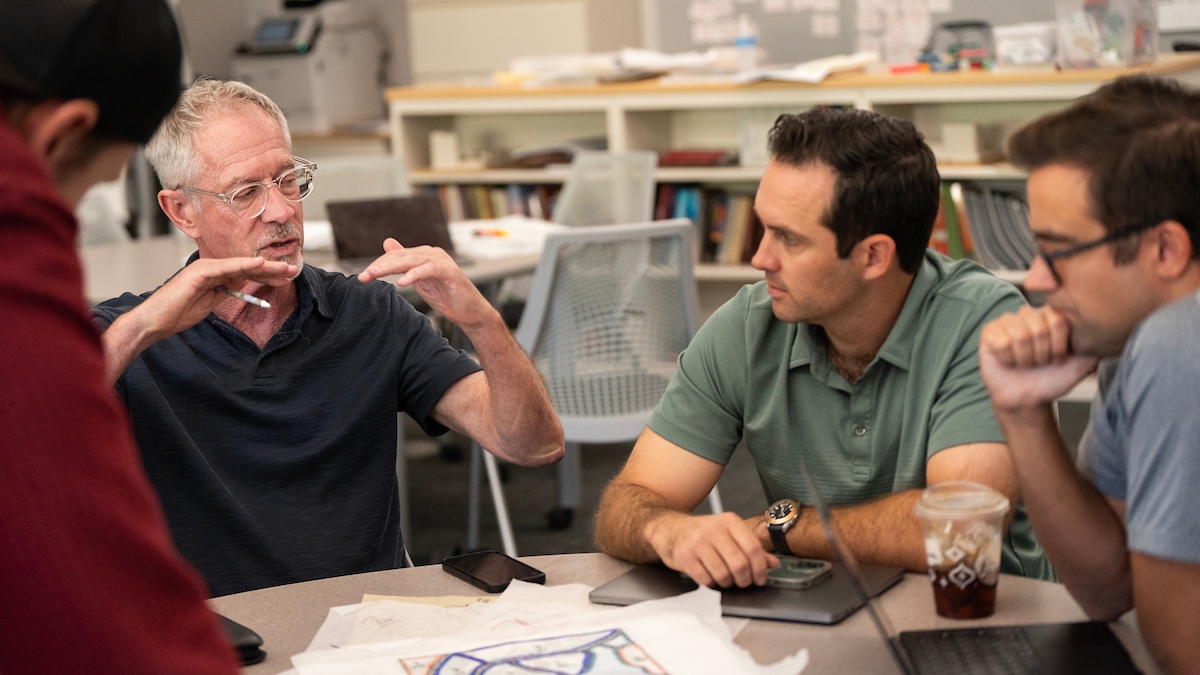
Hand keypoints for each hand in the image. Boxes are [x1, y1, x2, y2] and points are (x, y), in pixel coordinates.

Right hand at [132, 256, 296, 340]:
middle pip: (247, 266)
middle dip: (271, 269)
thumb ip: (227, 291)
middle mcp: (211, 267)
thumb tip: (245, 285)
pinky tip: (259, 264)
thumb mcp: (212, 302)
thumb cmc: (179, 312)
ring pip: (240, 265)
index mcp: (214, 274)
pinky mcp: (198, 273)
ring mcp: (204, 268)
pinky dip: (242, 265)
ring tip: (284, 268)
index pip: (246, 272)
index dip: (267, 274)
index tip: (286, 277)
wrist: (156, 321)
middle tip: (293, 270)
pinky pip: (225, 268)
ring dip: (264, 266)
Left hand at [358, 239, 495, 329]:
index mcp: (424, 255)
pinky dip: (414, 274)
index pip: (396, 256)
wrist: (470, 312)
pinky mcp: (449, 272)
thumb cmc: (447, 297)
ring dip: (391, 268)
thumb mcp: (419, 279)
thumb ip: (405, 263)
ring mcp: (441, 261)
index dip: (379, 264)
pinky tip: (401, 282)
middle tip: (364, 276)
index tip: (363, 276)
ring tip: (375, 275)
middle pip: (401, 256)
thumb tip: (387, 243)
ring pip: (411, 260)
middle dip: (380, 266)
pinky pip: (428, 269)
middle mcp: (432, 254)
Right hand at [645, 511, 778, 587]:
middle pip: (740, 564)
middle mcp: (714, 529)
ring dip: (727, 583)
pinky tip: (710, 577)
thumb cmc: (701, 532)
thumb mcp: (728, 534)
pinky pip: (706, 579)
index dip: (760, 568)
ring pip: (723, 574)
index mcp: (729, 521)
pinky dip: (711, 584)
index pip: (753, 547)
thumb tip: (773, 563)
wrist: (668, 528)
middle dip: (745, 580)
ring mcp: (698, 542)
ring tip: (725, 579)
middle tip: (743, 582)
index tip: (760, 578)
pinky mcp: (685, 556)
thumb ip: (751, 547)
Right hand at [979, 305, 1097, 412]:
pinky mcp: (989, 332)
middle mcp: (1028, 314)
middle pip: (1039, 328)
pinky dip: (1008, 358)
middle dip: (1041, 354)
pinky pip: (1001, 342)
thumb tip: (1110, 332)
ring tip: (1024, 363)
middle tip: (1038, 362)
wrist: (1028, 399)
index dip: (1058, 346)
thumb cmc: (1052, 379)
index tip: (1057, 358)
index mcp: (1050, 316)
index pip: (1058, 320)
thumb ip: (1094, 345)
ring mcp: (1007, 321)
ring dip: (1024, 358)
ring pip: (1020, 335)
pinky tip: (1008, 361)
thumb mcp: (1081, 363)